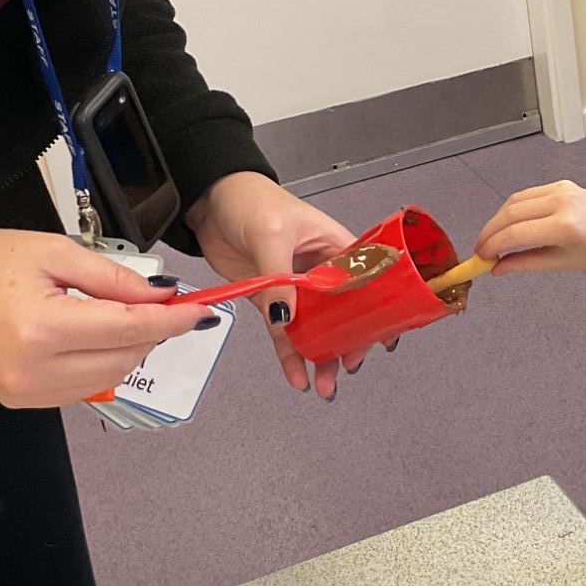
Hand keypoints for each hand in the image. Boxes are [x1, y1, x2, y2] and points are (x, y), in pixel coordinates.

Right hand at [0, 229, 213, 408]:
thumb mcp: (56, 253)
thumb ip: (114, 278)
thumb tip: (160, 296)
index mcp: (42, 328)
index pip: (128, 329)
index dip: (171, 319)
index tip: (198, 310)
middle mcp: (35, 371)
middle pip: (125, 358)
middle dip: (152, 332)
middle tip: (163, 306)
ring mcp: (27, 393)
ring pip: (109, 377)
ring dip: (130, 350)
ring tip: (125, 318)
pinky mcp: (23, 402)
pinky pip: (83, 388)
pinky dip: (103, 364)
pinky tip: (96, 339)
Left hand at [185, 171, 365, 399]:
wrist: (209, 200)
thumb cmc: (250, 200)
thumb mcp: (270, 235)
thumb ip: (280, 278)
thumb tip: (287, 317)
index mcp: (336, 247)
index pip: (365, 284)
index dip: (374, 313)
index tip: (376, 340)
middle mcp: (321, 270)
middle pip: (343, 313)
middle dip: (347, 343)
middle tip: (345, 367)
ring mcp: (295, 287)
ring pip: (315, 328)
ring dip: (319, 355)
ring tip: (322, 385)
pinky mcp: (270, 297)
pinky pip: (283, 331)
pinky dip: (289, 353)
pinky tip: (296, 373)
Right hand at [473, 181, 585, 274]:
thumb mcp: (563, 263)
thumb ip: (526, 263)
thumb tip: (498, 268)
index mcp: (565, 226)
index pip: (515, 234)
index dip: (492, 246)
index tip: (481, 258)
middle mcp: (562, 202)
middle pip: (510, 213)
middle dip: (490, 232)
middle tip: (481, 250)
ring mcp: (562, 190)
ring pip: (515, 201)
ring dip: (498, 219)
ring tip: (492, 240)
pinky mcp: (562, 184)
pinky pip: (528, 195)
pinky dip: (512, 209)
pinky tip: (508, 225)